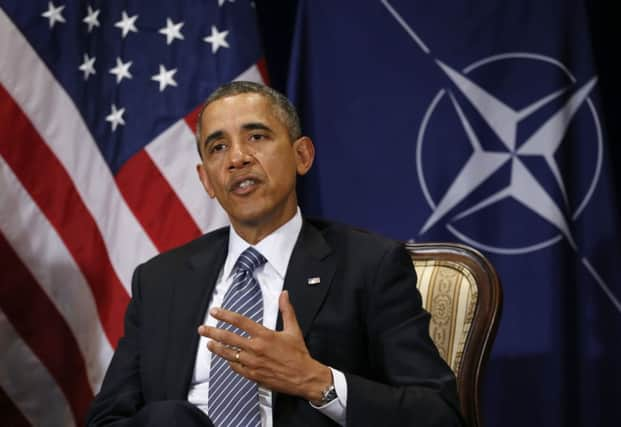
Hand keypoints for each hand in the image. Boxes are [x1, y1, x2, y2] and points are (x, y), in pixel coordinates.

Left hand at [198, 290, 331, 400]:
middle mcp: (256, 348)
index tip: (215, 312)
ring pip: (229, 354)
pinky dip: (230, 362)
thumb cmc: (299, 355)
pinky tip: (226, 358)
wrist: (303, 377)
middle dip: (213, 331)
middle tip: (202, 328)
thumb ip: (287, 310)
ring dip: (217, 348)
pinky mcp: (253, 375)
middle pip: (229, 337)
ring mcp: (252, 363)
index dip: (225, 315)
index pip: (240, 321)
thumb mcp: (293, 329)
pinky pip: (236, 368)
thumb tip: (284, 295)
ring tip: (208, 343)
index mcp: (265, 335)